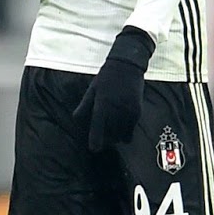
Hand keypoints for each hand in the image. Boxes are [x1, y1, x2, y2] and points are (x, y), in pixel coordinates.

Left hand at [73, 27, 156, 150]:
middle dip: (106, 139)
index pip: (98, 128)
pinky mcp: (137, 111)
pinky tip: (121, 126)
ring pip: (122, 134)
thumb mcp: (92, 90)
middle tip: (103, 138)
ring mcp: (128, 111)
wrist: (127, 66)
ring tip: (112, 133)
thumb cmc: (106, 78)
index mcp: (102, 104)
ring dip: (117, 137)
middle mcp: (115, 110)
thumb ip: (84, 106)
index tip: (94, 148)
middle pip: (111, 135)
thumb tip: (75, 119)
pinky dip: (126, 131)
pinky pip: (131, 128)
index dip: (96, 141)